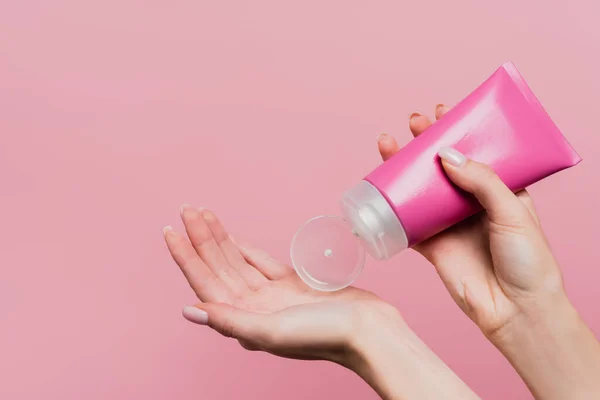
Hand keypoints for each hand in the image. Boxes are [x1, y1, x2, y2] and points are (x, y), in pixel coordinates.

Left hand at [163, 205, 402, 363]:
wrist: (369, 332)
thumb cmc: (326, 335)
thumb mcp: (273, 331)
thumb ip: (230, 320)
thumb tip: (189, 312)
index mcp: (244, 320)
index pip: (205, 282)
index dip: (186, 257)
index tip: (171, 230)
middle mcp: (253, 308)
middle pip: (218, 267)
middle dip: (201, 238)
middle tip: (187, 209)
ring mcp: (272, 296)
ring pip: (237, 262)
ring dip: (220, 239)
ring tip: (203, 215)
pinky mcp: (292, 286)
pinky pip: (260, 263)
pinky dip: (245, 249)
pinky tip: (233, 237)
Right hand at [377, 105, 565, 339]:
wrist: (514, 310)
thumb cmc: (527, 261)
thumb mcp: (512, 212)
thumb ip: (482, 182)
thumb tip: (447, 154)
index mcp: (498, 191)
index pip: (474, 153)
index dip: (457, 131)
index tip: (442, 112)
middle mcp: (471, 204)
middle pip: (442, 167)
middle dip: (426, 143)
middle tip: (414, 123)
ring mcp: (448, 223)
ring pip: (419, 190)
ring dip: (402, 169)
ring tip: (389, 145)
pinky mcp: (431, 245)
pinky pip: (406, 222)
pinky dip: (392, 206)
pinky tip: (380, 187)